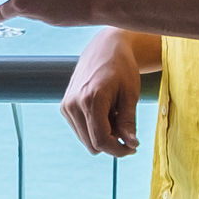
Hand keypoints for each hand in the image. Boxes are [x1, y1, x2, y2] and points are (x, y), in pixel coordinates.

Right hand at [61, 28, 141, 155]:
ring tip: (115, 115)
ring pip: (86, 140)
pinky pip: (81, 130)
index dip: (119, 150)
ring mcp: (66, 106)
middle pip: (92, 144)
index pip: (101, 140)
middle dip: (112, 143)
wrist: (105, 48)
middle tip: (128, 129)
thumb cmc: (122, 68)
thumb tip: (131, 144)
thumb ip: (128, 121)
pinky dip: (95, 128)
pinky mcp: (65, 107)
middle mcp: (73, 103)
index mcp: (91, 99)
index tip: (133, 148)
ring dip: (103, 135)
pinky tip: (105, 112)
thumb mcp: (130, 94)